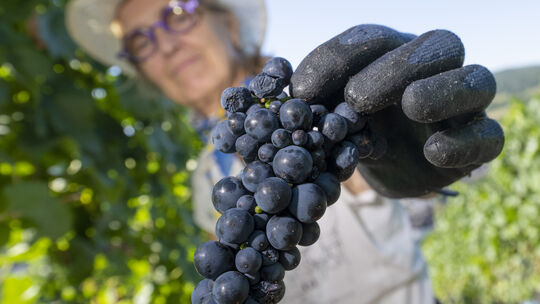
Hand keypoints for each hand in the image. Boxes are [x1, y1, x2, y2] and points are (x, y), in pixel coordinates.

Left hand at [290, 24, 503, 197]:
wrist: (383, 169)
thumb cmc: (355, 130)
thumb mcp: (330, 115)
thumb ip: (316, 101)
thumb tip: (294, 91)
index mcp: (394, 54)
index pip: (376, 39)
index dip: (341, 58)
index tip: (305, 90)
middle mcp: (435, 70)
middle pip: (438, 45)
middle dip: (397, 67)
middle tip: (357, 98)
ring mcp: (463, 106)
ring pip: (477, 80)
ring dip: (444, 90)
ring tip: (411, 106)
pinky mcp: (478, 143)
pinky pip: (489, 135)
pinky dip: (464, 141)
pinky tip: (432, 151)